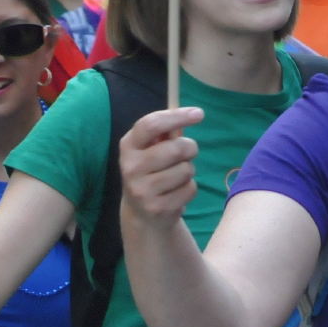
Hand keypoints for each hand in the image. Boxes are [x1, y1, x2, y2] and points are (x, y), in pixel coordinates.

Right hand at [119, 107, 204, 225]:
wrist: (140, 213)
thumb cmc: (150, 171)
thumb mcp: (150, 150)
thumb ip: (167, 133)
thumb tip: (191, 114)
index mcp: (128, 146)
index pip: (151, 125)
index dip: (176, 116)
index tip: (199, 113)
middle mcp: (131, 167)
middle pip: (176, 148)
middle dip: (190, 148)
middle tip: (187, 153)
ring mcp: (143, 190)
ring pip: (186, 170)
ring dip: (189, 170)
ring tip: (176, 176)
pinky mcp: (158, 208)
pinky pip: (190, 189)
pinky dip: (189, 188)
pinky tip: (176, 192)